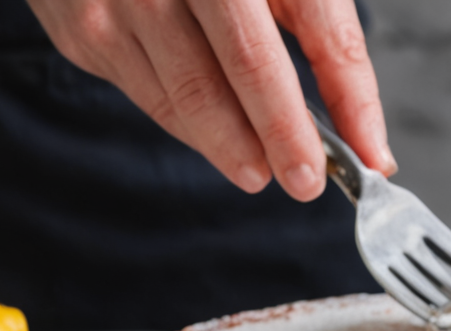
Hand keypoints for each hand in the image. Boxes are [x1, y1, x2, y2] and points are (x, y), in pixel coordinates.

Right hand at [26, 0, 393, 200]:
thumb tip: (367, 144)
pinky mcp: (83, 28)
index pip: (320, 28)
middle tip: (305, 183)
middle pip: (245, 64)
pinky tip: (212, 134)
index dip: (348, 98)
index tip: (366, 158)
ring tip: (258, 171)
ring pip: (189, 93)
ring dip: (232, 144)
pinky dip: (188, 123)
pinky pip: (149, 94)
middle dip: (281, 135)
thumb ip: (331, 47)